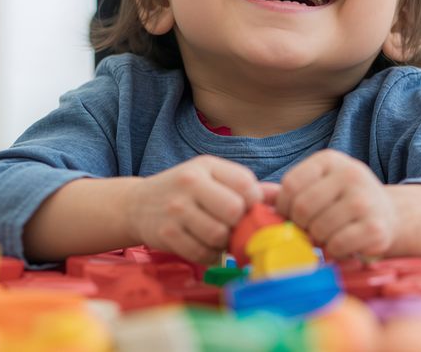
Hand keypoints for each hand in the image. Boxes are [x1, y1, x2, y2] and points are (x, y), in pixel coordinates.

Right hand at [124, 155, 261, 263]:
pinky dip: (209, 255)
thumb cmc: (184, 191)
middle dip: (238, 223)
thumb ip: (245, 187)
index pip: (245, 183)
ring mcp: (176, 209)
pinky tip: (203, 245)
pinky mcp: (167, 234)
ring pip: (218, 235)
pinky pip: (202, 253)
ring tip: (217, 236)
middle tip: (232, 226)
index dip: (253, 201)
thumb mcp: (212, 179)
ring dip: (223, 242)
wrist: (137, 204)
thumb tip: (283, 196)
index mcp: (207, 166)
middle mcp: (190, 183)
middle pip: (234, 210)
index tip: (246, 208)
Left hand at [275, 150, 395, 258]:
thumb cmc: (342, 202)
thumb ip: (286, 191)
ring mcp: (365, 200)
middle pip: (303, 207)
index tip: (291, 216)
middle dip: (300, 225)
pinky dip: (333, 251)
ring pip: (319, 228)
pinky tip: (341, 244)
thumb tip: (254, 196)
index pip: (291, 184)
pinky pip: (337, 245)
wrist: (389, 215)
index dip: (284, 206)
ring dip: (317, 239)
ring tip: (327, 235)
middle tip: (309, 229)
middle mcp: (350, 174)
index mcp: (330, 160)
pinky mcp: (375, 227)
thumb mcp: (316, 187)